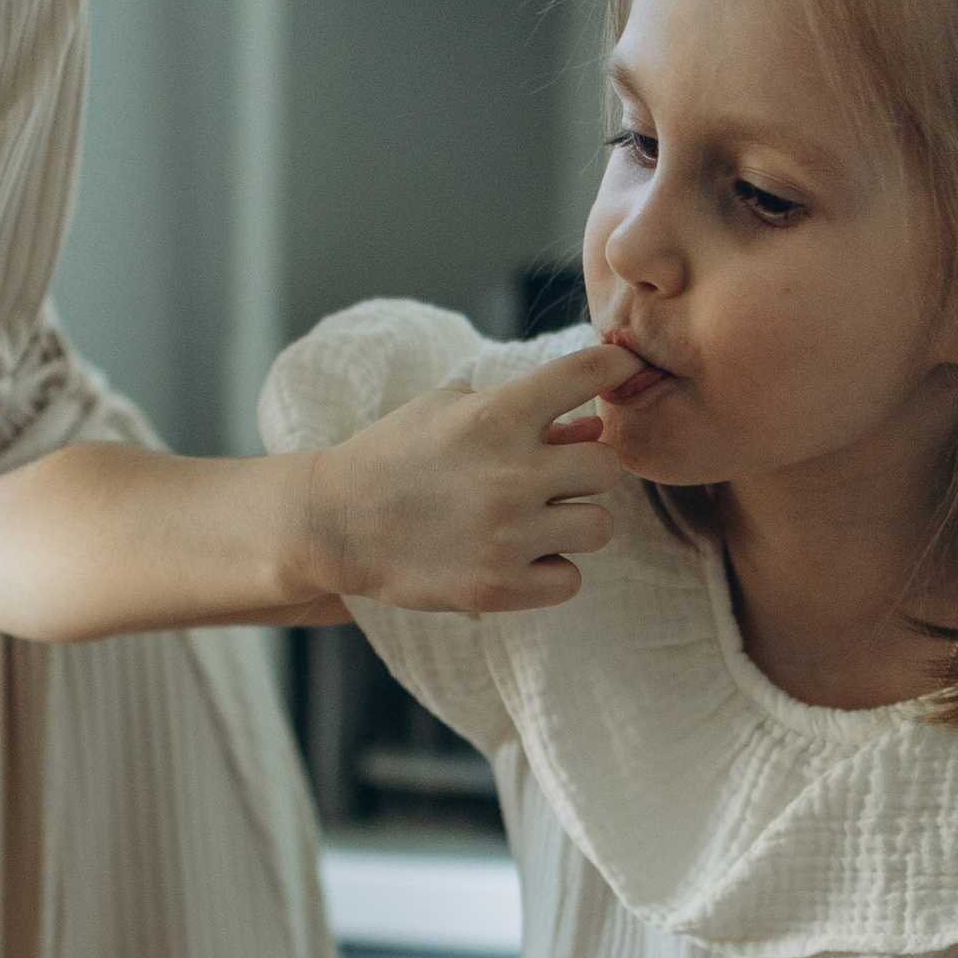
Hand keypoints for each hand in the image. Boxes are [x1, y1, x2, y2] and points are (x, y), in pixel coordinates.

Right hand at [300, 345, 614, 615]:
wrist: (335, 524)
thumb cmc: (395, 457)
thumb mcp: (449, 412)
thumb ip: (528, 417)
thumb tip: (594, 428)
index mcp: (497, 415)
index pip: (587, 375)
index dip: (615, 369)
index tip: (622, 373)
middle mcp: (511, 473)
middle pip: (608, 468)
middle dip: (586, 471)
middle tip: (556, 478)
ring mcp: (508, 535)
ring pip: (598, 527)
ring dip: (574, 523)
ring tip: (537, 521)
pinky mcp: (499, 587)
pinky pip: (569, 580)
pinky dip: (551, 570)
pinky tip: (520, 557)